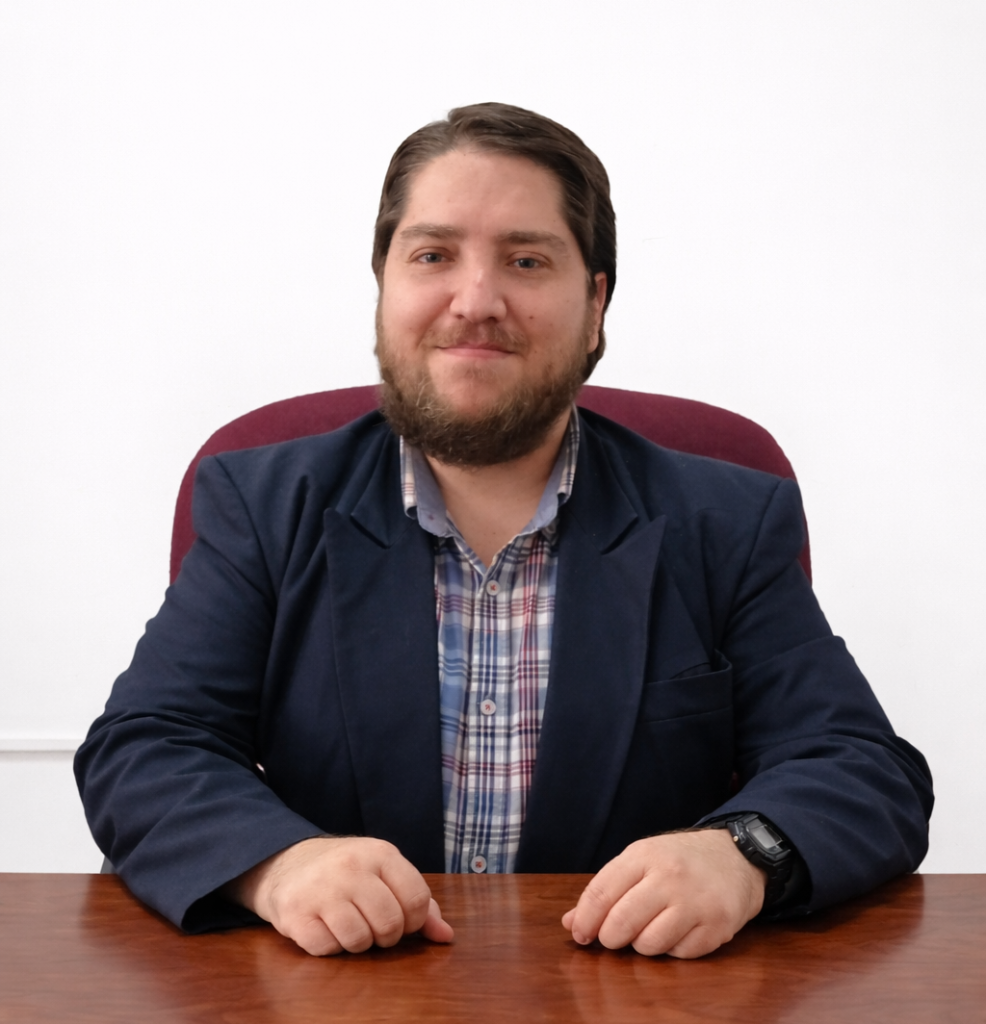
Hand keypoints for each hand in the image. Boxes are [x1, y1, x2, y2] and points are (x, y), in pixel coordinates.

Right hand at [225, 836, 453, 954]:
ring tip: (348, 924)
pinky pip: (328, 949)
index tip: (400, 918)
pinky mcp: (295, 914)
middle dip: (386, 936)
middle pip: (390, 924)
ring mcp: (321, 889)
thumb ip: (419, 902)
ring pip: (360, 941)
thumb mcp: (384, 873)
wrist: (286, 862)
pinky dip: (330, 946)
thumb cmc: (346, 872)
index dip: (414, 920)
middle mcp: (351, 867)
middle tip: (372, 924)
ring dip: (358, 943)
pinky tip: (325, 927)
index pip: (417, 899)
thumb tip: (446, 936)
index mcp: (380, 853)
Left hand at [561, 829, 765, 957]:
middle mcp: (669, 876)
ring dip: (642, 944)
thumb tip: (570, 922)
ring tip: (650, 928)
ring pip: (648, 944)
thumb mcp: (641, 860)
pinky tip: (678, 931)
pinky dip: (672, 949)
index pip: (601, 891)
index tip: (579, 934)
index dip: (585, 919)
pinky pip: (679, 954)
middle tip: (614, 936)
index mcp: (644, 854)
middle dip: (610, 938)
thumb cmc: (680, 860)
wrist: (737, 856)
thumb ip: (606, 889)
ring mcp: (695, 902)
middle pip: (621, 922)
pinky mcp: (717, 926)